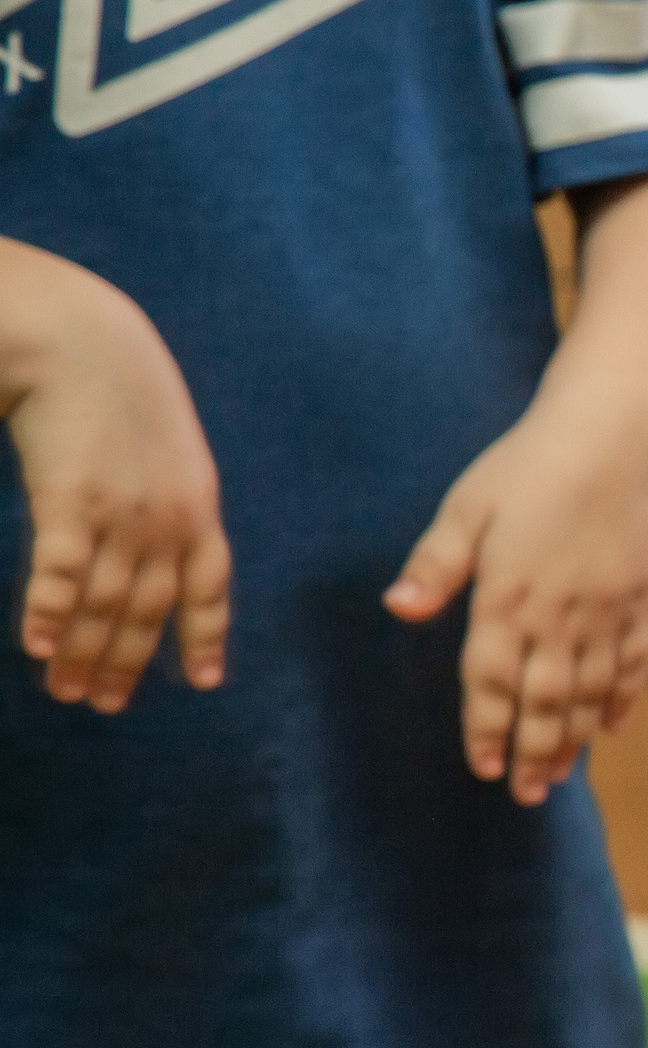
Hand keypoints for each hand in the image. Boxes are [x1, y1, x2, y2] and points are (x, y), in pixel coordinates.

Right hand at [0, 242, 229, 710]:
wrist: (84, 343)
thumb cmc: (118, 396)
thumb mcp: (167, 452)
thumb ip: (169, 501)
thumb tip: (153, 547)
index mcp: (199, 508)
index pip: (211, 587)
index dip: (206, 635)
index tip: (205, 682)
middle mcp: (170, 520)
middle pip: (150, 609)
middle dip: (127, 662)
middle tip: (101, 705)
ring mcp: (124, 513)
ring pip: (107, 603)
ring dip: (84, 652)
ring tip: (63, 689)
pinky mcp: (72, 500)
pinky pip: (63, 571)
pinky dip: (51, 612)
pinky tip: (36, 645)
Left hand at [383, 404, 647, 804]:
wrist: (615, 437)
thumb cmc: (530, 465)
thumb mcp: (468, 507)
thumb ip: (435, 564)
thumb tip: (399, 609)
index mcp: (509, 595)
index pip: (494, 681)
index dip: (488, 729)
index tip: (484, 768)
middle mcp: (561, 614)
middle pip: (547, 701)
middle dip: (534, 754)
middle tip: (526, 795)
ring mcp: (607, 611)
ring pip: (591, 691)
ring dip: (574, 738)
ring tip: (559, 776)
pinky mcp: (641, 599)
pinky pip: (635, 662)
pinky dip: (624, 699)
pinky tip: (611, 727)